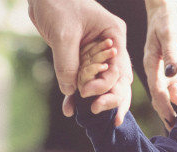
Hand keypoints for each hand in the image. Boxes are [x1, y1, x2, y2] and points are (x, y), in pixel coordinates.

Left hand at [29, 0, 131, 125]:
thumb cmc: (57, 4)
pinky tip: (68, 108)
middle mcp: (109, 46)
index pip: (118, 67)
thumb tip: (71, 91)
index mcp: (114, 35)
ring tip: (85, 115)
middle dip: (110, 97)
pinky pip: (81, 79)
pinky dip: (74, 93)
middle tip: (96, 111)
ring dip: (93, 99)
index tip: (87, 93)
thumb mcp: (64, 34)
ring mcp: (95, 53)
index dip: (106, 85)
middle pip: (116, 78)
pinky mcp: (79, 58)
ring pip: (100, 82)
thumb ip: (68, 63)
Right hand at [143, 0, 176, 129]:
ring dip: (176, 108)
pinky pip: (173, 89)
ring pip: (167, 95)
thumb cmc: (166, 19)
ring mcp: (161, 71)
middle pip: (159, 98)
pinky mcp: (169, 68)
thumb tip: (172, 74)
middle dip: (167, 114)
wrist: (163, 9)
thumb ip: (171, 55)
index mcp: (151, 64)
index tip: (172, 121)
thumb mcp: (169, 34)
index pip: (157, 91)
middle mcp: (154, 71)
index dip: (164, 107)